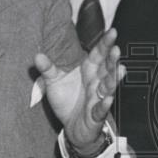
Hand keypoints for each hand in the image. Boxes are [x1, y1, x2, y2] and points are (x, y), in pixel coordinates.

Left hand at [34, 28, 125, 152]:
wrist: (72, 126)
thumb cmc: (67, 100)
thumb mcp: (54, 82)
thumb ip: (48, 68)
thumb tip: (37, 56)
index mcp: (88, 70)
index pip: (98, 54)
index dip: (105, 44)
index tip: (112, 31)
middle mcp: (97, 82)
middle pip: (107, 68)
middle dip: (112, 59)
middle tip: (117, 48)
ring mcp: (98, 98)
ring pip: (108, 87)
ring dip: (114, 79)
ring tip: (120, 69)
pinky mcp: (96, 114)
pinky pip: (101, 109)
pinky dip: (104, 104)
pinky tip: (107, 99)